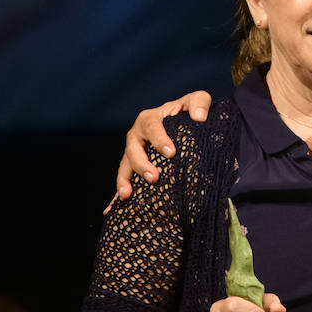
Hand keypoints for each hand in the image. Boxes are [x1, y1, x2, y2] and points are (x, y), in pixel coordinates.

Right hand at [108, 90, 213, 207]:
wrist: (183, 125)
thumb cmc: (188, 112)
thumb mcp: (196, 101)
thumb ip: (200, 102)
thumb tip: (200, 117)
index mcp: (150, 119)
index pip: (152, 127)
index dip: (159, 139)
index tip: (171, 153)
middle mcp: (137, 136)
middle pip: (133, 149)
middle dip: (142, 164)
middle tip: (154, 178)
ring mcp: (134, 153)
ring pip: (125, 166)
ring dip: (124, 181)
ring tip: (127, 196)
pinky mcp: (134, 167)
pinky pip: (124, 181)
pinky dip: (116, 195)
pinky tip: (112, 210)